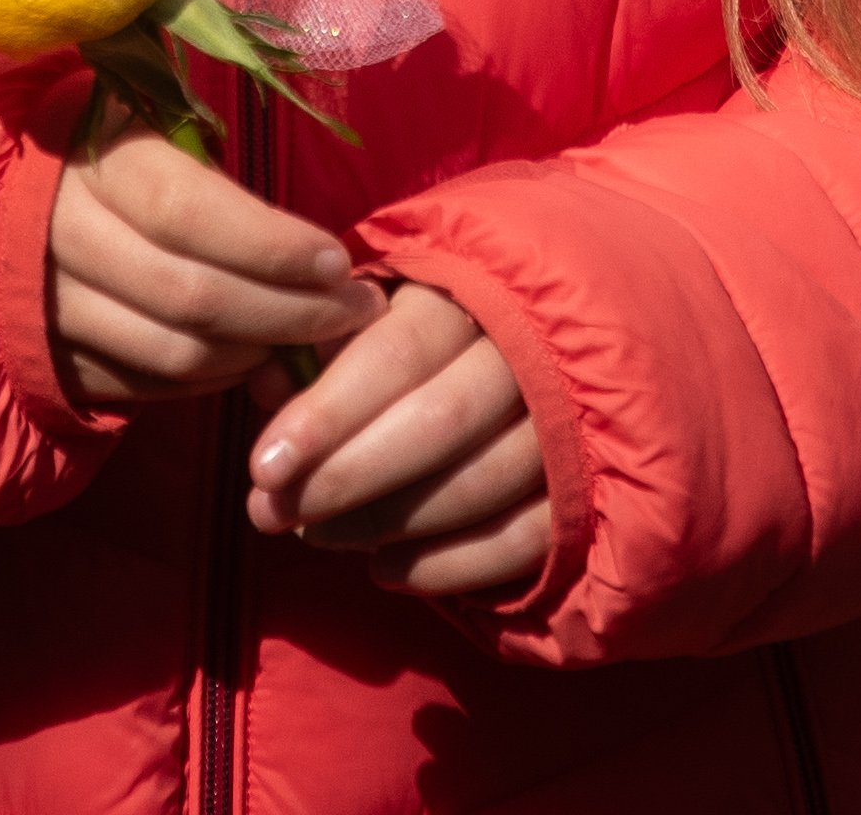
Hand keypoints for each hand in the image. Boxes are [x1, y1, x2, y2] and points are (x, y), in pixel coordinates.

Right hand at [46, 114, 372, 409]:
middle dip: (288, 311)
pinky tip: (252, 357)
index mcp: (89, 155)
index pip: (187, 210)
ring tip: (309, 336)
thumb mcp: (149, 130)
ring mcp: (47, 306)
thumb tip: (314, 248)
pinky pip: (148, 387)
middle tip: (353, 309)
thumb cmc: (106, 152)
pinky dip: (212, 380)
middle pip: (190, 295)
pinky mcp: (51, 359)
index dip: (270, 244)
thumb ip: (213, 179)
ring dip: (256, 353)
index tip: (336, 261)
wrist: (1, 205)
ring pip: (174, 353)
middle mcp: (57, 233)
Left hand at [247, 278, 551, 605]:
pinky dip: (448, 564)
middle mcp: (536, 350)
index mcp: (478, 291)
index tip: (264, 464)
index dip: (328, 412)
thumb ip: (332, 344)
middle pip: (439, 421)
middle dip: (347, 476)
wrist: (583, 344)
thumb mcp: (394, 312)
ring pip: (481, 483)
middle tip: (272, 513)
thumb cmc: (451, 333)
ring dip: (388, 522)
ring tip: (320, 536)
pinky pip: (523, 539)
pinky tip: (386, 569)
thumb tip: (268, 383)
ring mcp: (576, 422)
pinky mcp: (596, 487)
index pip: (398, 351)